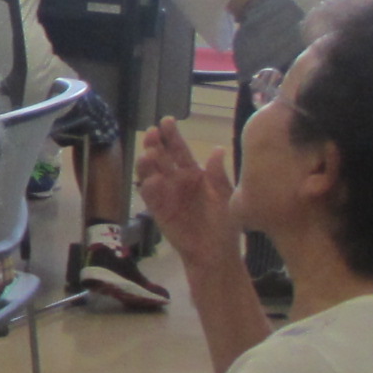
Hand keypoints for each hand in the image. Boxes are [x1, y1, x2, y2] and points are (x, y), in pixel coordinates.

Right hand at [135, 117, 235, 259]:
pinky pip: (149, 195)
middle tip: (153, 133)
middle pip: (162, 157)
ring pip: (150, 172)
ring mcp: (165, 194)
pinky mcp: (157, 209)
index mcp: (193, 173)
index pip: (180, 150)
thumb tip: (217, 149)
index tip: (167, 121)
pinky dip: (147, 186)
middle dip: (155, 144)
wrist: (215, 251)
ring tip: (149, 154)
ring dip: (147, 162)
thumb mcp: (226, 196)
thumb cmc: (224, 223)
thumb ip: (219, 174)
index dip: (172, 136)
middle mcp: (176, 180)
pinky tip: (151, 179)